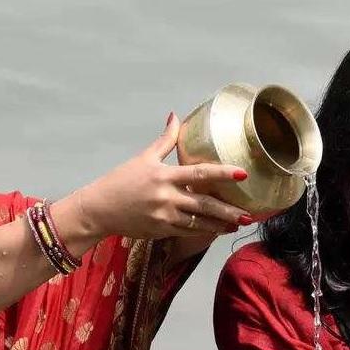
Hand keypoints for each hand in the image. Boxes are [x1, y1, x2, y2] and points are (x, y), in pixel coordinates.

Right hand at [73, 114, 252, 241]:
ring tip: (239, 224)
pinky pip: (187, 232)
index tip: (242, 174)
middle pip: (204, 204)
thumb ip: (165, 140)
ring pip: (199, 222)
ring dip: (221, 224)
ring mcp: (164, 216)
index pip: (199, 173)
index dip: (223, 173)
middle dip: (229, 210)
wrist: (100, 209)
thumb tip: (175, 116)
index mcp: (164, 176)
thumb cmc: (120, 181)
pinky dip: (204, 232)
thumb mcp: (143, 158)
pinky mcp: (160, 230)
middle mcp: (166, 197)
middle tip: (250, 214)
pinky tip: (218, 231)